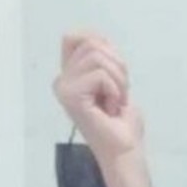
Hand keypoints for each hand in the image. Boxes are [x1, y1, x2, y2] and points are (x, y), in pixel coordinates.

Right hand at [51, 31, 144, 169]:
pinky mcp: (71, 96)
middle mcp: (61, 80)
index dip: (100, 43)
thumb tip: (100, 40)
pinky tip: (111, 107)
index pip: (74, 37)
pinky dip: (115, 89)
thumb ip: (104, 59)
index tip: (115, 68)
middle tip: (118, 92)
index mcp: (69, 75)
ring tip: (115, 100)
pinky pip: (100, 75)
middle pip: (91, 43)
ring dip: (118, 79)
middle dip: (117, 66)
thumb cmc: (123, 122)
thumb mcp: (116, 81)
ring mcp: (64, 88)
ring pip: (97, 57)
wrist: (125, 149)